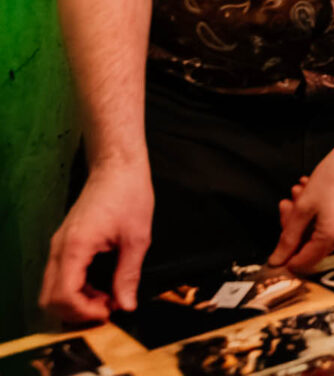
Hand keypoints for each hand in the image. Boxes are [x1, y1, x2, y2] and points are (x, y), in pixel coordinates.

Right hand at [40, 161, 153, 321]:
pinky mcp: (63, 243)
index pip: (63, 296)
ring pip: (51, 290)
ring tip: (107, 298)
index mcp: (75, 247)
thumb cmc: (128, 194)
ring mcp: (58, 245)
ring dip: (76, 302)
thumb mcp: (137, 238)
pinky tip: (100, 286)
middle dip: (76, 312)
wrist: (117, 167)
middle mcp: (59, 248)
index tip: (110, 311)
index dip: (84, 311)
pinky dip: (75, 289)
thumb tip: (126, 305)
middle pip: (50, 298)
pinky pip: (59, 277)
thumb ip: (128, 275)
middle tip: (107, 309)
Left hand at [268, 138, 333, 271]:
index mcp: (332, 238)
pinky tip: (313, 194)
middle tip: (287, 204)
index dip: (284, 256)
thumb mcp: (304, 206)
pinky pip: (331, 226)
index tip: (274, 248)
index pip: (302, 263)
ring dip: (305, 216)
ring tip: (301, 192)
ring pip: (318, 234)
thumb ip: (289, 236)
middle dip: (294, 226)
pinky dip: (318, 214)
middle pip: (309, 246)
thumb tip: (278, 259)